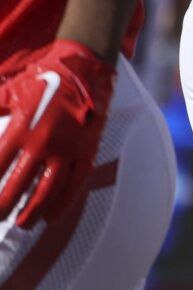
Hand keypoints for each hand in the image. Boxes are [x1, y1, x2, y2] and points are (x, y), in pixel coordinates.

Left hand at [0, 40, 114, 227]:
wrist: (84, 66)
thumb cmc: (43, 77)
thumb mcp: (7, 93)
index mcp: (21, 130)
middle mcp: (43, 144)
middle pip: (17, 187)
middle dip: (2, 207)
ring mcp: (67, 150)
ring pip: (47, 191)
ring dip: (32, 211)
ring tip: (21, 224)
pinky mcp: (87, 150)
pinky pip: (76, 183)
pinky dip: (64, 203)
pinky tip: (52, 216)